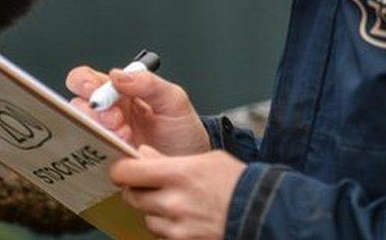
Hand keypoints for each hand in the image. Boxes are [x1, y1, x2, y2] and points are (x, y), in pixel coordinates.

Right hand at [66, 65, 209, 155]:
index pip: (88, 78)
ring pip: (82, 129)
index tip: (98, 93)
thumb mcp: (174, 101)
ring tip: (125, 136)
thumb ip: (149, 83)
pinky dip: (103, 151)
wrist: (191, 165)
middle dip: (93, 111)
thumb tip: (118, 75)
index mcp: (120, 92)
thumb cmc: (183, 132)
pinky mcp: (107, 160)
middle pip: (78, 104)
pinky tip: (123, 151)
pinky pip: (90, 154)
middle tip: (115, 119)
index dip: (85, 82)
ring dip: (100, 131)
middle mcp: (108, 112)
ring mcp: (106, 137)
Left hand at [110, 146, 244, 239]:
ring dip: (153, 210)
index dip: (122, 170)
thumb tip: (142, 154)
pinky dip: (167, 227)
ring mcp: (177, 227)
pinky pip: (160, 235)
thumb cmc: (237, 183)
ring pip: (146, 217)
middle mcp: (173, 202)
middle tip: (152, 184)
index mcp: (178, 174)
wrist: (264, 214)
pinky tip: (184, 218)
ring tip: (177, 202)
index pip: (127, 172)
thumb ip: (168, 158)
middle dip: (138, 189)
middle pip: (132, 196)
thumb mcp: (205, 159)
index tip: (124, 168)